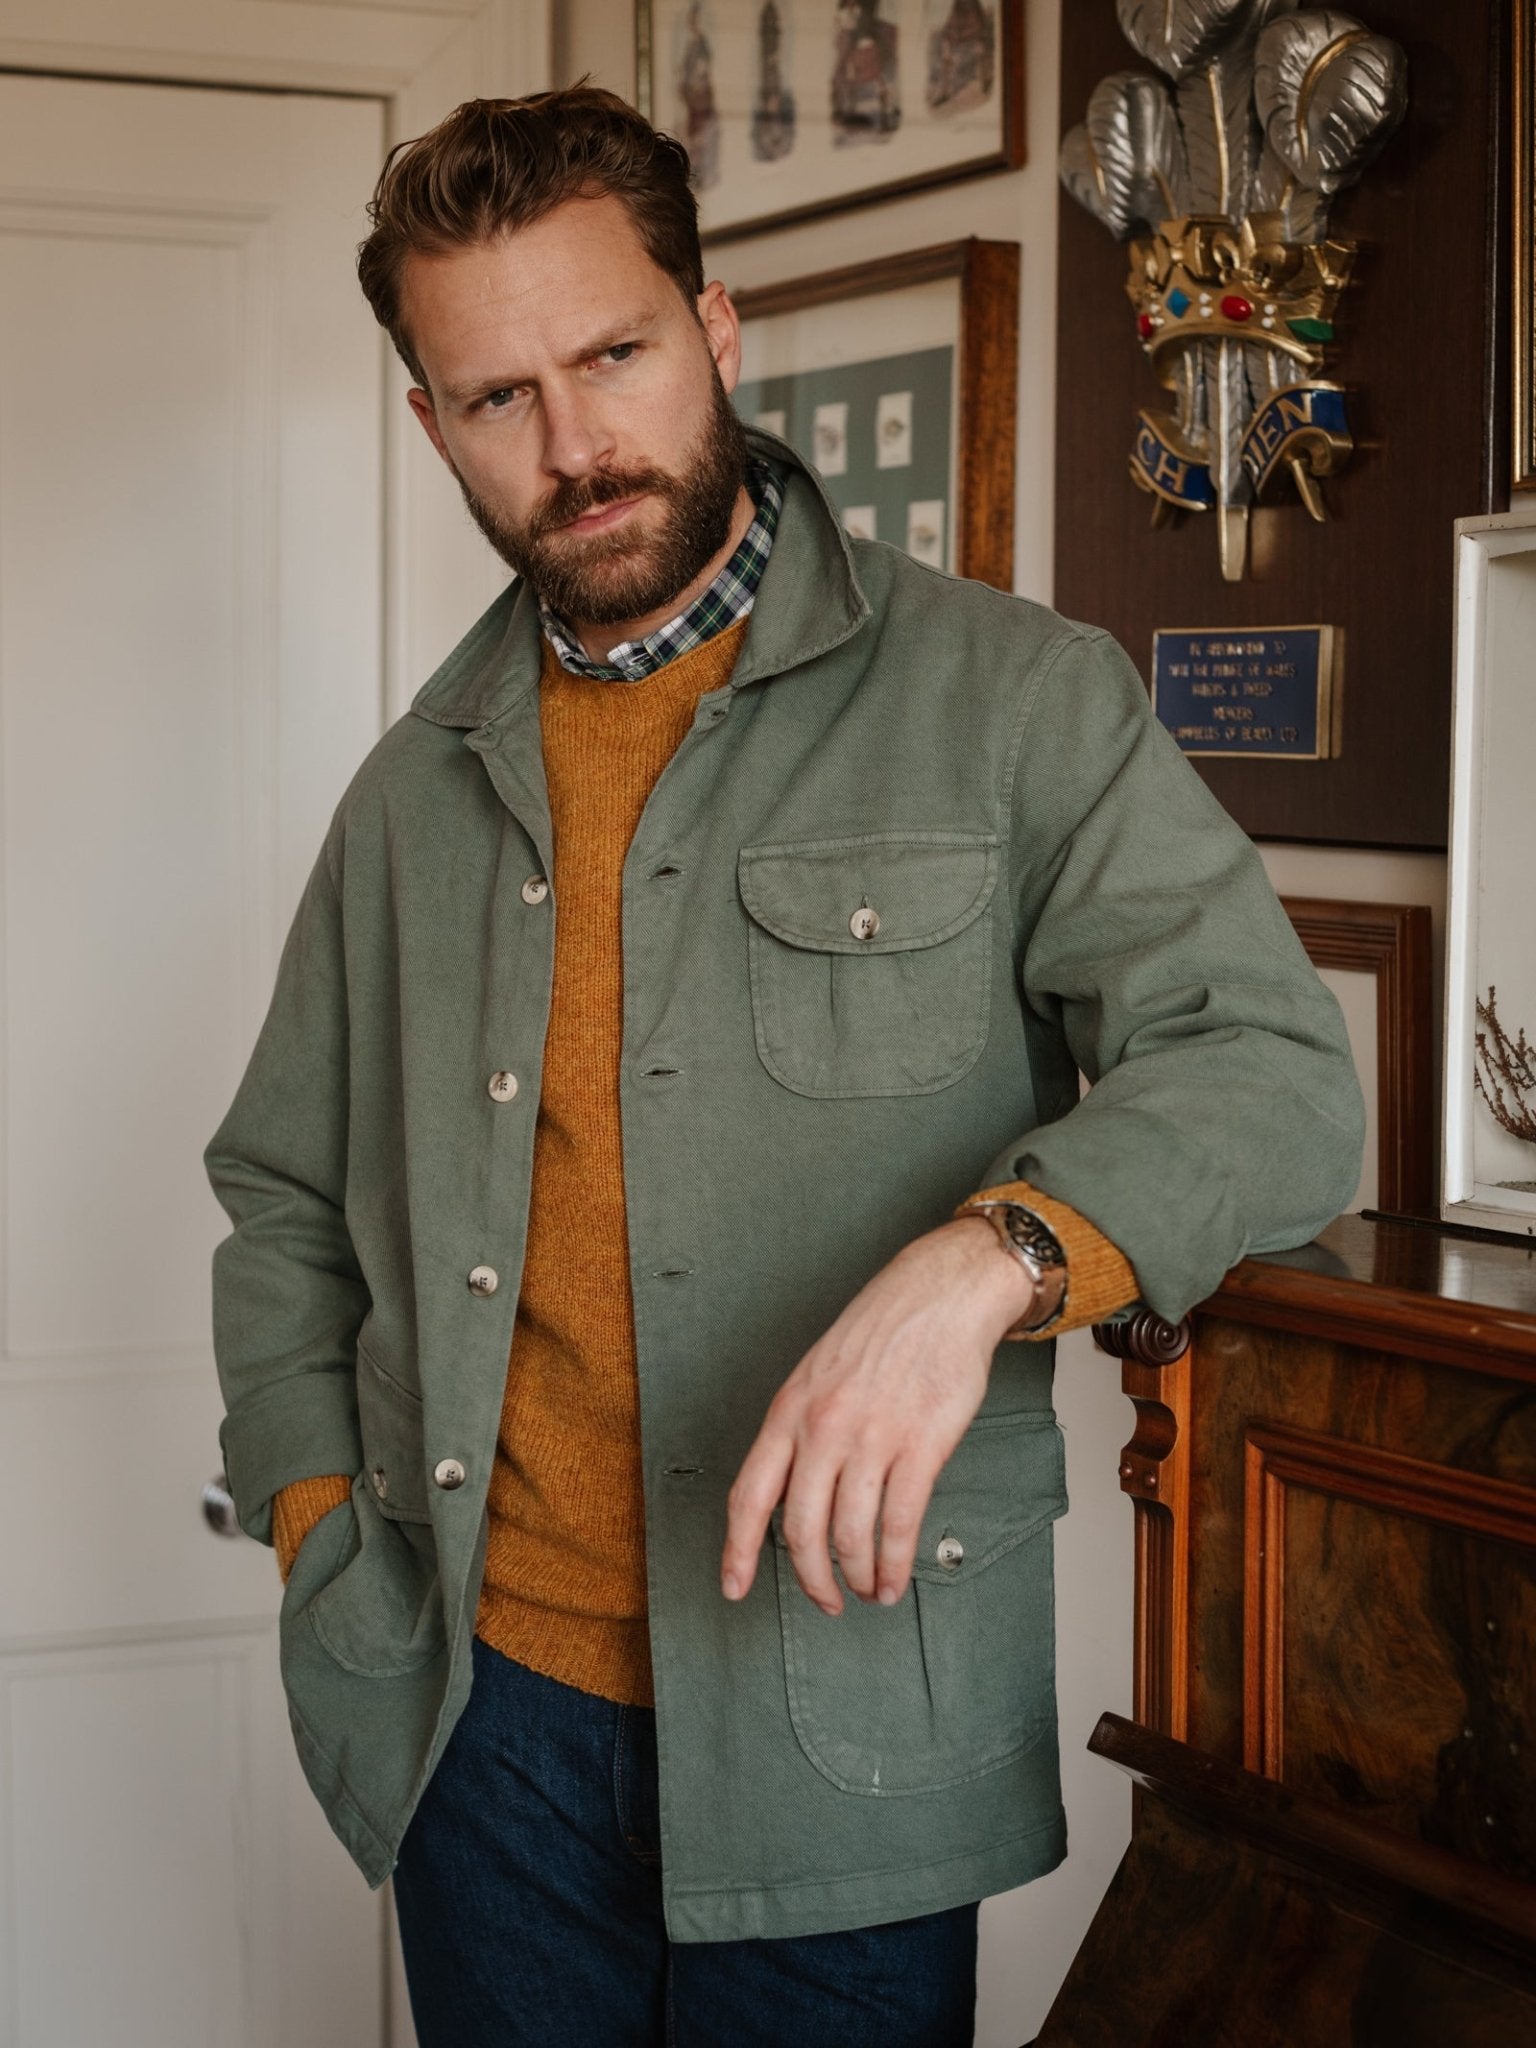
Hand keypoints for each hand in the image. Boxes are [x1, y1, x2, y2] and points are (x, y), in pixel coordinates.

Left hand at [720, 1216, 1037, 1614]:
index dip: (738, 1550)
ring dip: (856, 1576)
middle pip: (801, 1528)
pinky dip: (894, 1563)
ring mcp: (872, 1437)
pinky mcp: (921, 1446)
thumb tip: (793, 1492)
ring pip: (850, 1534)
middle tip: (825, 1600)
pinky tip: (894, 1578)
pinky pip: (899, 1523)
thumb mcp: (816, 1373)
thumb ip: (801, 1429)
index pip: (750, 1495)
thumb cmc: (881, 1331)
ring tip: (867, 1593)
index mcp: (790, 1410)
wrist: (940, 1294)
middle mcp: (823, 1428)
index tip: (734, 1587)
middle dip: (811, 1578)